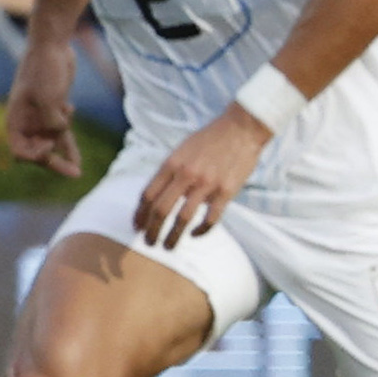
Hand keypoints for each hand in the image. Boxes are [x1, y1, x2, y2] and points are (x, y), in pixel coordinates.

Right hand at [4, 47, 83, 177]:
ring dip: (62, 156)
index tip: (48, 148)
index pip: (19, 151)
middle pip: (36, 151)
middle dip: (52, 162)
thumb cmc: (44, 70)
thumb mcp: (48, 97)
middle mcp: (26, 121)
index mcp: (16, 119)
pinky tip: (76, 161)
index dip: (34, 156)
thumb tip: (59, 134)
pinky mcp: (55, 110)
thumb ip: (52, 121)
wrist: (52, 47)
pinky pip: (61, 134)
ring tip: (76, 172)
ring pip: (50, 144)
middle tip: (74, 173)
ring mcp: (41, 116)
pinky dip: (68, 146)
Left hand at [134, 104, 273, 245]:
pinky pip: (210, 218)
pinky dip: (201, 230)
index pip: (148, 195)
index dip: (139, 214)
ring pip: (182, 218)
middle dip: (152, 230)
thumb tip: (159, 195)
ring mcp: (206, 184)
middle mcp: (185, 175)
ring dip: (172, 236)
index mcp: (171, 164)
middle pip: (161, 210)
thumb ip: (170, 171)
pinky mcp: (226, 191)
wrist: (241, 129)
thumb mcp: (182, 150)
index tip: (137, 227)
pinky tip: (195, 234)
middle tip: (149, 243)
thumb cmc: (210, 139)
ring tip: (168, 246)